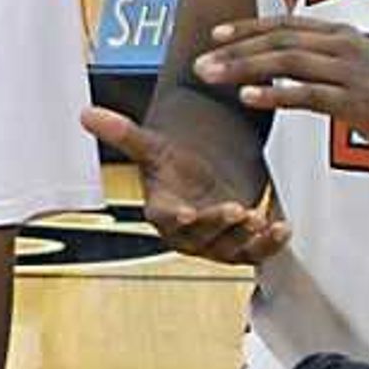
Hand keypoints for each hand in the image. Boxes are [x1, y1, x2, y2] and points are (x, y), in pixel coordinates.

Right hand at [81, 104, 288, 263]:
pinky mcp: (239, 247)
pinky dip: (269, 245)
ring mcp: (213, 243)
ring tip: (261, 218)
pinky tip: (283, 228)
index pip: (164, 219)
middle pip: (200, 236)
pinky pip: (253, 253)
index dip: (175, 217)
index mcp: (161, 210)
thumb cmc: (175, 165)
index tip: (186, 212)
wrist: (203, 176)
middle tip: (236, 210)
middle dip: (218, 224)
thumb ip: (122, 133)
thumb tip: (85, 114)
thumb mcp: (153, 146)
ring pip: (228, 248)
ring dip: (245, 237)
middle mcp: (186, 233)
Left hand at [194, 16, 368, 163]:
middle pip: (279, 41)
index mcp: (342, 36)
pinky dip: (275, 94)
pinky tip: (248, 97)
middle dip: (236, 49)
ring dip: (244, 68)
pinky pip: (308, 95)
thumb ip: (325, 63)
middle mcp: (344, 47)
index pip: (286, 25)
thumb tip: (287, 66)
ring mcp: (351, 73)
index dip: (249, 27)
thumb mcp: (360, 70)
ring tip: (212, 77)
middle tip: (200, 63)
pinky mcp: (357, 102)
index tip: (215, 34)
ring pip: (287, 63)